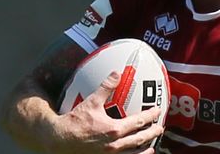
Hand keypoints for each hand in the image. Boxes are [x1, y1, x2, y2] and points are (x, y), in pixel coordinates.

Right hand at [49, 71, 163, 153]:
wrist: (58, 141)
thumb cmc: (73, 122)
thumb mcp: (91, 102)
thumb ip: (106, 87)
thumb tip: (117, 73)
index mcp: (114, 129)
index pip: (139, 121)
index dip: (151, 116)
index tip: (158, 111)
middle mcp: (115, 145)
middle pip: (140, 139)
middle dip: (153, 133)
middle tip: (160, 128)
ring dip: (145, 150)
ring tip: (152, 147)